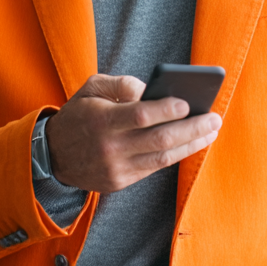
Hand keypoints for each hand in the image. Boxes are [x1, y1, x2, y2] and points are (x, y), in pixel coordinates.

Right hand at [44, 73, 221, 191]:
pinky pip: (154, 167)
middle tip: (215, 118)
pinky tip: (192, 143)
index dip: (167, 110)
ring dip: (192, 144)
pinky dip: (176, 155)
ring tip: (211, 131)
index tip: (188, 102)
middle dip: (192, 129)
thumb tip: (149, 89)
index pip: (141, 115)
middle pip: (160, 139)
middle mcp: (110, 147)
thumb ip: (119, 83)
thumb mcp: (90, 89)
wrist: (52, 157)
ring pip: (163, 157)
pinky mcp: (120, 182)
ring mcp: (116, 168)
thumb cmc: (79, 115)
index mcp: (102, 120)